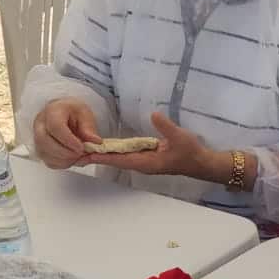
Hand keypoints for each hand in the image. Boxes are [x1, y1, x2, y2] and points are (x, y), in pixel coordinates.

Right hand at [31, 98, 101, 168]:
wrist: (67, 116)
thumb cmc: (74, 113)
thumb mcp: (86, 115)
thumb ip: (89, 129)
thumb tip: (96, 142)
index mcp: (52, 111)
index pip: (55, 126)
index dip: (68, 140)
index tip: (81, 147)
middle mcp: (40, 124)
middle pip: (44, 141)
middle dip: (65, 152)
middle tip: (81, 153)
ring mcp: (38, 137)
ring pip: (44, 153)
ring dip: (65, 160)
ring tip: (79, 156)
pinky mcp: (41, 149)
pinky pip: (49, 161)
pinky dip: (63, 164)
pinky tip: (73, 159)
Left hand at [85, 111, 229, 182]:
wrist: (201, 163)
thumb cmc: (191, 152)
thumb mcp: (180, 137)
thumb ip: (166, 127)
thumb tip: (154, 114)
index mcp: (148, 162)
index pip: (120, 159)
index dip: (103, 156)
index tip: (86, 152)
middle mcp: (142, 164)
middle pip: (115, 161)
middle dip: (98, 156)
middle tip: (76, 151)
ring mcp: (144, 162)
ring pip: (119, 159)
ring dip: (103, 154)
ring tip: (84, 148)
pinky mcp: (147, 158)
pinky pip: (126, 156)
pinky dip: (113, 152)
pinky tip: (104, 147)